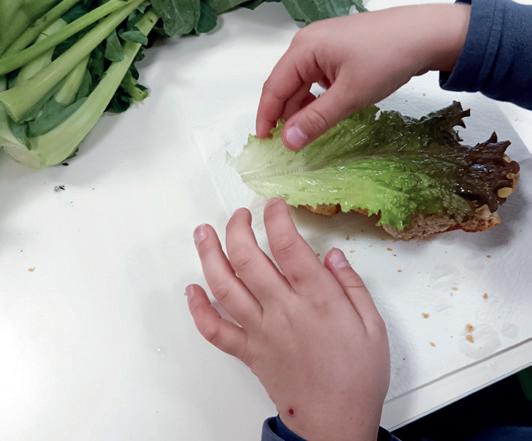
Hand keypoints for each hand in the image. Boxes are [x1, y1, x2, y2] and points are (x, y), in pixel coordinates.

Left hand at [186, 199, 389, 440]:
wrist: (335, 423)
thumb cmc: (357, 375)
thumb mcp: (372, 325)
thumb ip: (351, 285)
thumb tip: (332, 254)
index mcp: (317, 299)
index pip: (288, 245)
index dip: (276, 218)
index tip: (273, 205)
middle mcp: (283, 310)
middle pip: (248, 259)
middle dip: (237, 228)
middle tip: (238, 215)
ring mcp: (260, 331)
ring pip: (224, 287)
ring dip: (209, 256)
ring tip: (202, 234)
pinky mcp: (248, 352)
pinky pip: (215, 330)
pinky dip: (198, 310)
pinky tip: (191, 290)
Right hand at [256, 4, 470, 149]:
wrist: (426, 34)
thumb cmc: (387, 58)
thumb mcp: (349, 95)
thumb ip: (316, 120)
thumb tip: (287, 142)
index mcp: (304, 49)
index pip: (274, 87)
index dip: (266, 116)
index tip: (264, 141)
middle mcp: (307, 44)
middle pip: (285, 84)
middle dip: (283, 114)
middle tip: (285, 143)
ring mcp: (322, 46)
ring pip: (301, 83)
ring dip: (300, 108)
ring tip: (305, 133)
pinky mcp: (336, 52)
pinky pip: (316, 79)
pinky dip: (315, 99)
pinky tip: (322, 114)